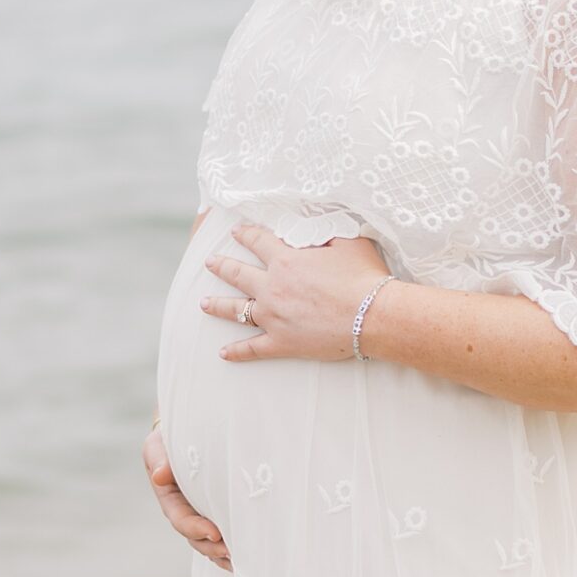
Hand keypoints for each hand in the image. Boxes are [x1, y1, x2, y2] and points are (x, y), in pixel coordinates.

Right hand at [142, 422, 230, 569]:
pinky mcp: (217, 512)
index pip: (180, 518)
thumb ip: (159, 459)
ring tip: (241, 561)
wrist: (190, 431)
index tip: (215, 534)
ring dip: (222, 553)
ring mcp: (200, 513)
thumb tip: (160, 476)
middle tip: (233, 553)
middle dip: (212, 548)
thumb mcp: (158, 445)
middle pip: (196, 537)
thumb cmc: (171, 437)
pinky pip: (222, 534)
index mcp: (169, 497)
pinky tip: (245, 556)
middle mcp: (184, 510)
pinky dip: (230, 547)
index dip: (195, 529)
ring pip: (209, 541)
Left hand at [200, 219, 391, 361]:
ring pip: (236, 310)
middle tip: (209, 263)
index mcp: (286, 260)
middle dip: (221, 266)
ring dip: (217, 305)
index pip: (258, 242)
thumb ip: (326, 230)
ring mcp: (273, 317)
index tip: (236, 232)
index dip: (246, 235)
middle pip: (238, 274)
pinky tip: (223, 353)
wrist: (372, 315)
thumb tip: (316, 223)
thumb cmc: (363, 276)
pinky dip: (237, 352)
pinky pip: (253, 348)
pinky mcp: (282, 343)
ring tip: (203, 303)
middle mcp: (272, 287)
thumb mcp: (348, 240)